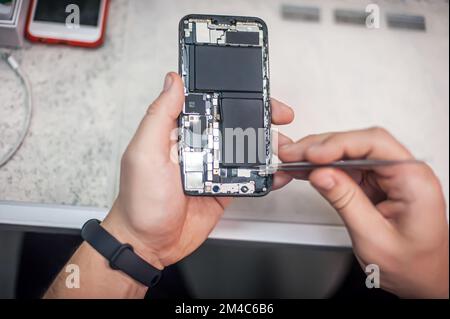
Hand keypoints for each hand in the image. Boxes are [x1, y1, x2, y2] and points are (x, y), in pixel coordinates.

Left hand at [102, 73, 294, 268]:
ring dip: (266, 145)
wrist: (149, 244)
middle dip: (260, 117)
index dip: (233, 94)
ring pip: (245, 149)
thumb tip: (173, 81)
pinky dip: (265, 174)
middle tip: (279, 116)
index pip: (209, 104)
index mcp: (178, 132)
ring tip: (284, 146)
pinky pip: (248, 177)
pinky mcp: (222, 188)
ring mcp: (211, 168)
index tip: (254, 90)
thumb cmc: (140, 202)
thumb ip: (160, 116)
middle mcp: (197, 146)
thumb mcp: (145, 153)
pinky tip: (277, 172)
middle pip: (233, 124)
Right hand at [278, 127, 448, 297]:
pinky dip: (324, 167)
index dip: (339, 144)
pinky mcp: (376, 183)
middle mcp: (404, 172)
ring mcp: (389, 176)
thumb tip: (321, 174)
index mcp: (414, 180)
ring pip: (349, 152)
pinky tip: (306, 168)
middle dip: (322, 147)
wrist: (422, 280)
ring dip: (318, 155)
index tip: (312, 154)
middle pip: (359, 143)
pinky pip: (347, 167)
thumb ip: (346, 201)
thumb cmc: (412, 265)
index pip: (375, 144)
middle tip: (292, 154)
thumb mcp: (373, 237)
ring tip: (293, 161)